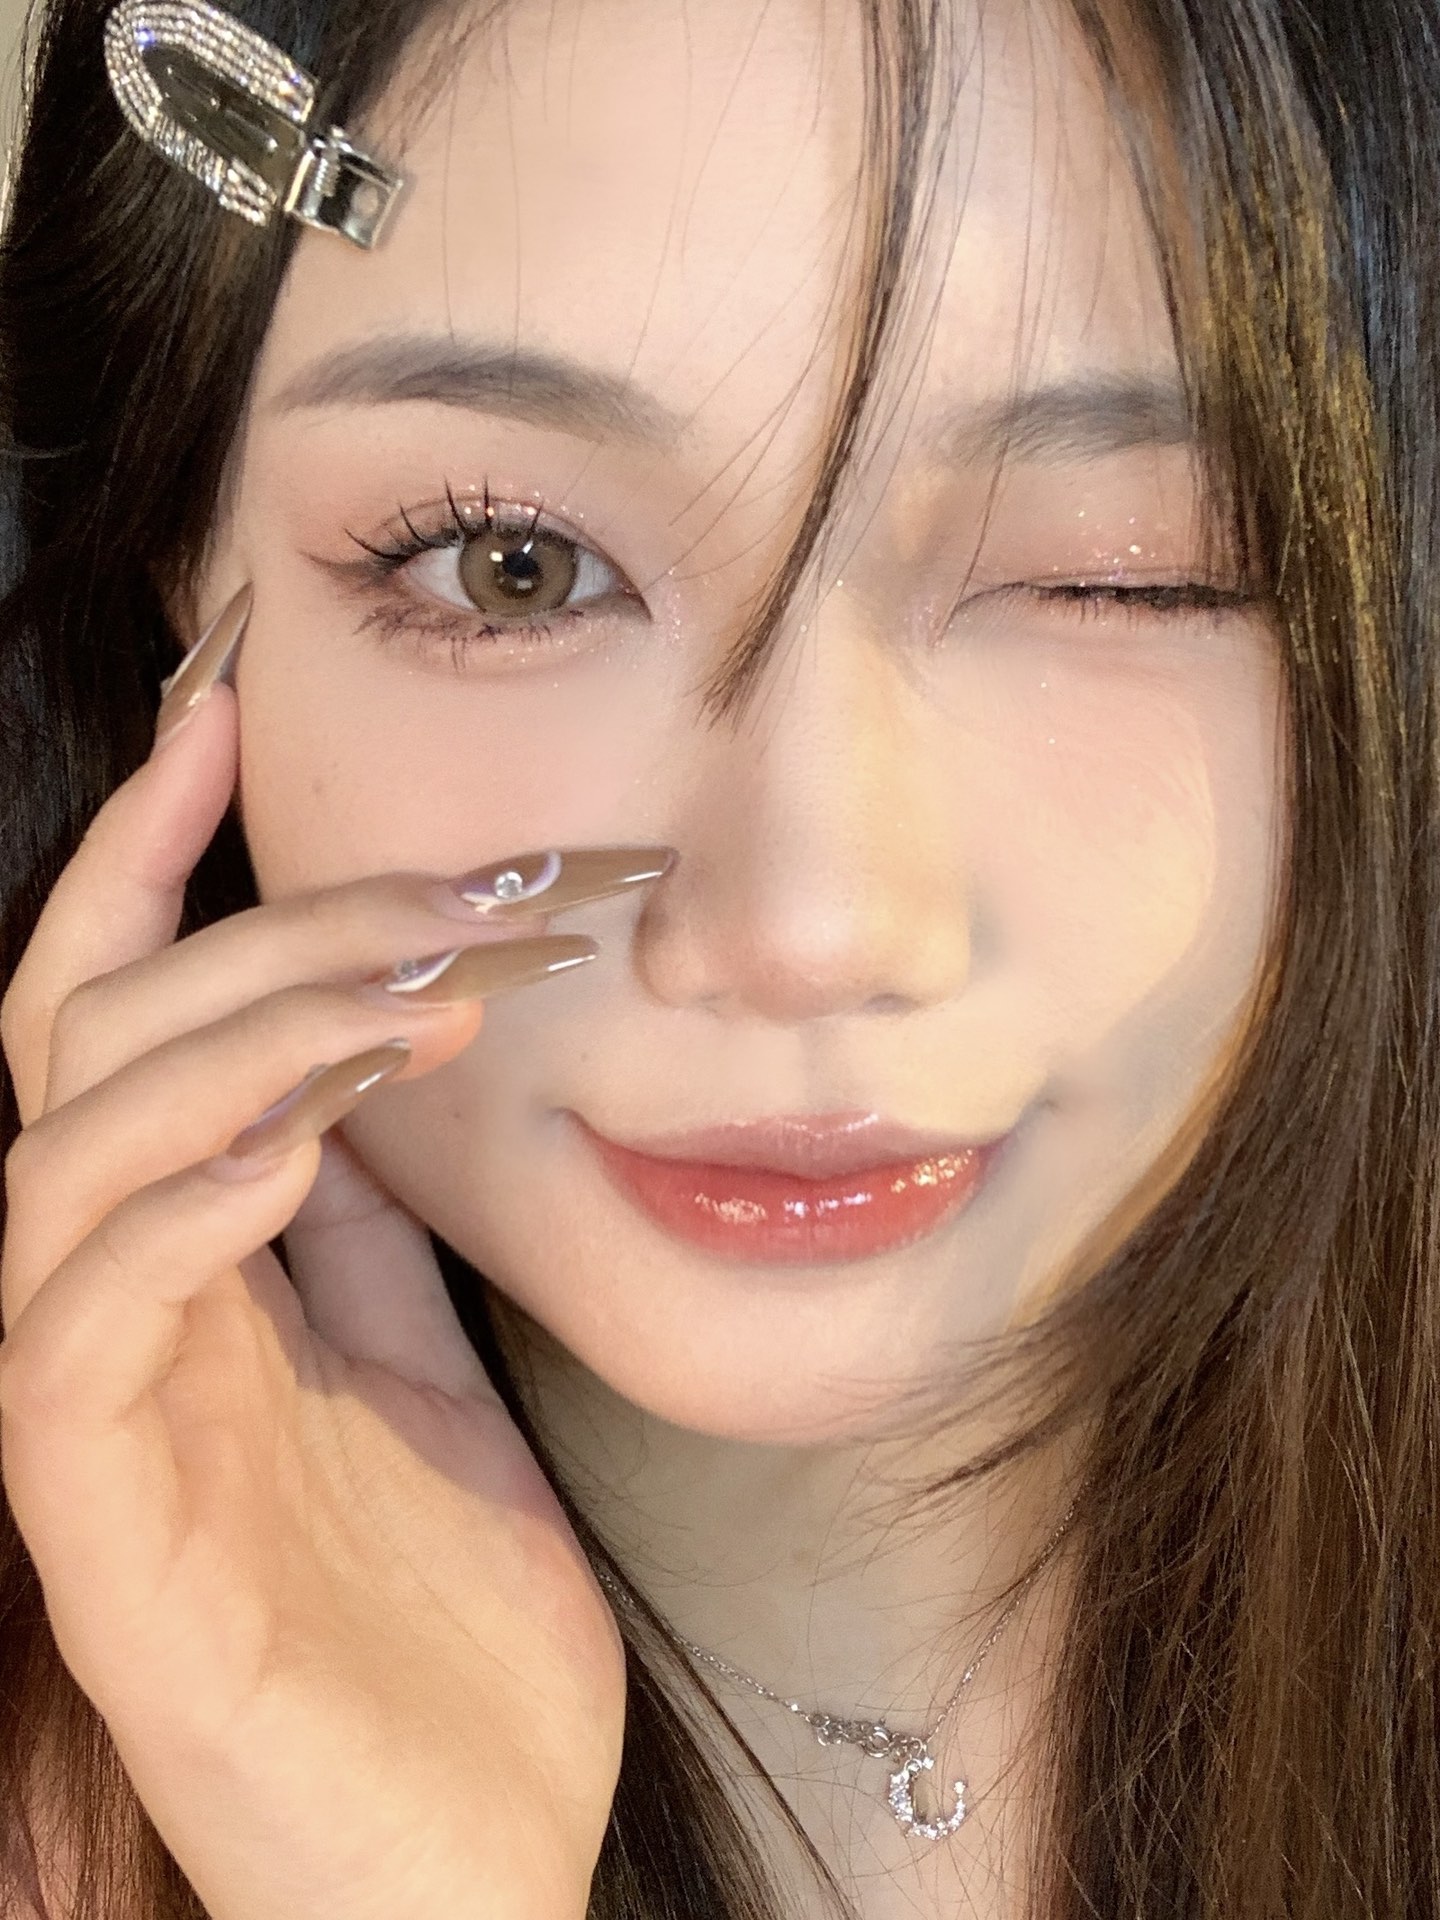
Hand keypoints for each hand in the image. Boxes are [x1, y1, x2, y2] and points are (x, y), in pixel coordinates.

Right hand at [0, 592, 652, 1919]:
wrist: (459, 1870)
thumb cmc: (443, 1635)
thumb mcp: (427, 1384)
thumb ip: (372, 1241)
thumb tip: (369, 1075)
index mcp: (188, 1272)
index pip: (125, 1018)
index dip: (155, 855)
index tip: (231, 706)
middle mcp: (107, 1321)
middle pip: (92, 1048)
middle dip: (253, 927)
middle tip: (447, 884)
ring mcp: (88, 1428)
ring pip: (59, 1160)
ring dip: (229, 1044)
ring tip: (404, 994)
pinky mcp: (101, 1541)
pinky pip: (77, 1337)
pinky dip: (181, 1211)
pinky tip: (302, 1145)